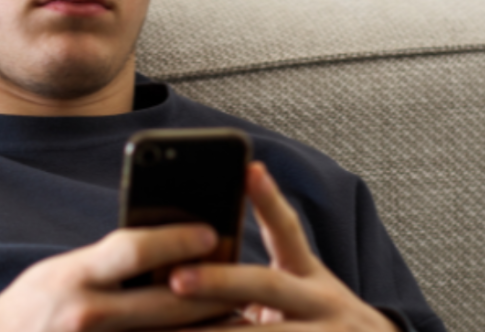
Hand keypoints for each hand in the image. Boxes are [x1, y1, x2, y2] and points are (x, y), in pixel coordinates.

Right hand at [0, 224, 235, 331]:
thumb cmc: (31, 308)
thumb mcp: (61, 272)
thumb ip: (109, 264)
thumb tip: (167, 249)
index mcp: (74, 277)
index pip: (133, 249)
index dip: (176, 238)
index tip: (211, 231)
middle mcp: (86, 315)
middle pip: (166, 300)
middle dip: (212, 289)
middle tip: (246, 279)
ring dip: (208, 327)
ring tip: (240, 314)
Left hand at [168, 162, 399, 331]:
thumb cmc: (318, 328)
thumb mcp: (301, 297)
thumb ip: (254, 285)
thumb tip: (181, 267)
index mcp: (311, 279)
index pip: (288, 231)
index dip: (269, 199)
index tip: (250, 169)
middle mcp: (322, 304)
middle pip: (267, 285)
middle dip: (219, 282)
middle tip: (175, 279)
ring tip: (162, 331)